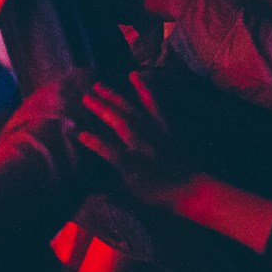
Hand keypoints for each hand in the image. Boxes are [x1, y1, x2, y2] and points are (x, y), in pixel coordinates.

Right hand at [74, 73, 193, 206]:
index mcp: (133, 165)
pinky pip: (155, 104)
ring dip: (115, 97)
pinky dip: (144, 89)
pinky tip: (134, 76)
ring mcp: (156, 133)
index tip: (79, 133)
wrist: (192, 188)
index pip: (109, 151)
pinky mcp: (167, 124)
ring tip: (99, 85)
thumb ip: (112, 187)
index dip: (94, 142)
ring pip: (132, 110)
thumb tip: (92, 183)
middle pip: (119, 124)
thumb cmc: (160, 194)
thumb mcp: (133, 195)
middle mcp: (144, 146)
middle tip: (84, 97)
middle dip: (100, 109)